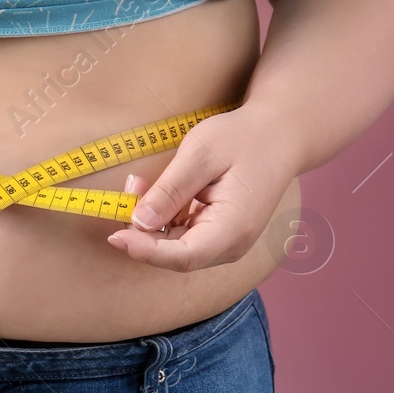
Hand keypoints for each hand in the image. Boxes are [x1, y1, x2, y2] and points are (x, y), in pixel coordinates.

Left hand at [105, 105, 299, 271]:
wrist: (278, 136)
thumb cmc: (242, 139)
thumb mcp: (200, 155)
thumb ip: (170, 190)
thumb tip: (139, 221)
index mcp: (234, 227)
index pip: (184, 256)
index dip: (146, 251)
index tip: (115, 236)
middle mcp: (232, 244)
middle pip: (175, 253)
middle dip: (142, 230)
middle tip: (128, 189)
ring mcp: (226, 241)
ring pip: (174, 245)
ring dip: (149, 221)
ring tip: (139, 183)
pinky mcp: (217, 233)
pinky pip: (181, 233)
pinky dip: (162, 216)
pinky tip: (154, 190)